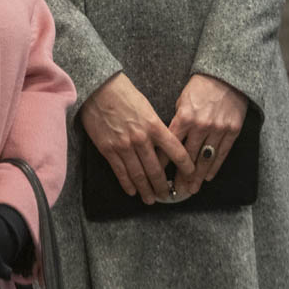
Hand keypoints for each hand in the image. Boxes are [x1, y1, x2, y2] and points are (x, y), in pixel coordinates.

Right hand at [80, 72, 194, 204]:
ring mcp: (123, 146)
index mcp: (154, 125)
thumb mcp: (146, 106)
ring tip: (150, 199)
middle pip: (156, 170)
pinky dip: (127, 184)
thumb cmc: (123, 93)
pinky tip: (132, 191)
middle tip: (167, 195)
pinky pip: (120, 172)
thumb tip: (163, 144)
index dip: (186, 167)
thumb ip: (155, 126)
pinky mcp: (108, 149)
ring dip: (146, 190)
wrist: (98, 89)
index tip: (191, 175)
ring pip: (138, 175)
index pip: (176, 152)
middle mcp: (141, 139)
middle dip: (163, 186)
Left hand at [168, 74, 247, 194]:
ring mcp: (218, 129)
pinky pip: (222, 154)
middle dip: (181, 176)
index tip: (158, 175)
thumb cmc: (200, 87)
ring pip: (206, 159)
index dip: (164, 163)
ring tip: (191, 189)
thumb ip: (177, 121)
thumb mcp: (182, 101)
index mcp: (185, 117)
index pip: (171, 146)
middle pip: (188, 157)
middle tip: (175, 191)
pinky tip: (207, 177)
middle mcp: (201, 126)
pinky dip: (214, 167)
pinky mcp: (232, 131)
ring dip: (197, 177)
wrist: (226, 76)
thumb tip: (168, 141)